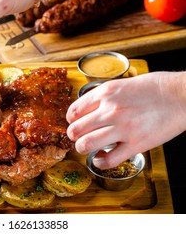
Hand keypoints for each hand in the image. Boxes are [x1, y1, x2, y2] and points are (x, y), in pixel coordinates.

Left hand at [66, 72, 185, 168]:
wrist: (181, 96)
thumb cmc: (155, 88)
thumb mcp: (122, 84)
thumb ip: (104, 97)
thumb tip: (88, 109)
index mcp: (106, 93)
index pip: (74, 111)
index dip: (71, 120)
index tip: (74, 123)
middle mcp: (110, 110)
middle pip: (75, 130)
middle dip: (73, 136)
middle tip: (78, 137)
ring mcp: (123, 128)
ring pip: (86, 145)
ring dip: (83, 149)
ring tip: (87, 147)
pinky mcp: (136, 144)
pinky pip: (108, 160)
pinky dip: (100, 162)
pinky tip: (100, 158)